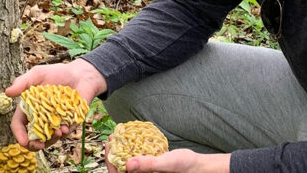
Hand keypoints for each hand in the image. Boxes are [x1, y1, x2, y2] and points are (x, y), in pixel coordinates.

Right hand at [6, 58, 106, 149]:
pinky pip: (64, 134)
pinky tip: (65, 128)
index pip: (19, 125)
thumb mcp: (38, 74)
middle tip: (39, 145)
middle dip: (34, 145)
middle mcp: (40, 119)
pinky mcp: (68, 123)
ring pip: (48, 140)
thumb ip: (23, 82)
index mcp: (29, 109)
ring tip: (57, 132)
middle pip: (32, 138)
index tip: (23, 141)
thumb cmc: (56, 73)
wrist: (80, 74)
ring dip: (51, 140)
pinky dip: (63, 134)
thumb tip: (7, 93)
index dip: (19, 134)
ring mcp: (54, 123)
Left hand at [105, 147, 230, 172]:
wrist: (197, 166)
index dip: (110, 161)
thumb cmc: (184, 167)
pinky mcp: (149, 169)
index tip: (109, 145)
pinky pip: (136, 161)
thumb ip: (148, 165)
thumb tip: (128, 164)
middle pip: (121, 169)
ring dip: (122, 151)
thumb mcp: (166, 164)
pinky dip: (131, 151)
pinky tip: (131, 139)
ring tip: (119, 136)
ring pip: (128, 164)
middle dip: (114, 154)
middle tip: (112, 138)